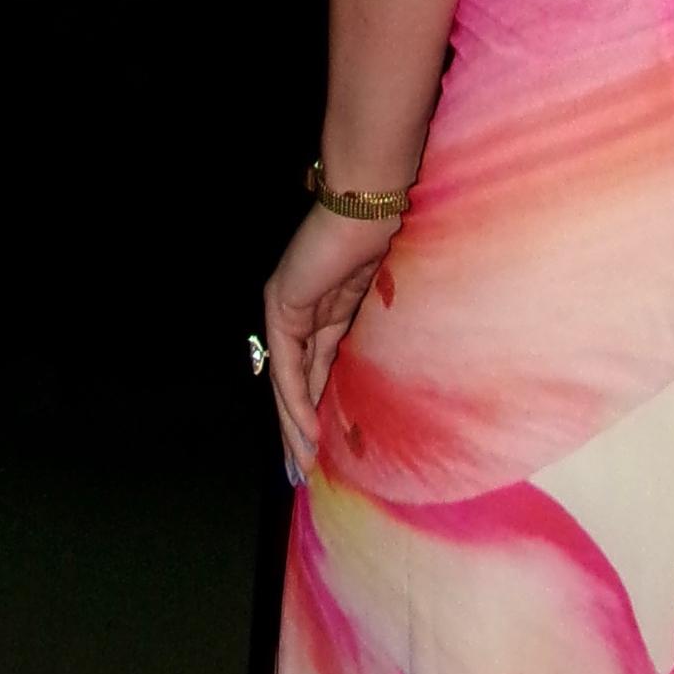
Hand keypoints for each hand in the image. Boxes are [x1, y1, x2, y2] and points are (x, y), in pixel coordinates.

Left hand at [262, 201, 399, 482]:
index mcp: (322, 310)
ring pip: (285, 382)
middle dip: (297, 430)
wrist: (368, 202)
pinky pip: (287, 367)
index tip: (324, 446)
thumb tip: (392, 364)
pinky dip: (296, 402)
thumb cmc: (386, 234)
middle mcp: (297, 314)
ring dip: (293, 426)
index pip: (313, 370)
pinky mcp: (281, 309)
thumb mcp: (380, 295)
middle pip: (293, 383)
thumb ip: (371, 328)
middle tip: (303, 471)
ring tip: (303, 465)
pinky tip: (306, 431)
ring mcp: (284, 310)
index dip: (316, 407)